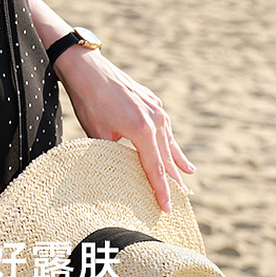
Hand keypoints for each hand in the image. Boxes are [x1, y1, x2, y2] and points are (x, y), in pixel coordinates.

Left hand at [51, 46, 194, 211]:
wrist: (87, 67)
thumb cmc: (89, 100)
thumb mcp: (98, 133)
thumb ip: (112, 154)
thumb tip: (117, 172)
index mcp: (142, 130)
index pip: (155, 169)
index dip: (161, 191)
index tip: (167, 209)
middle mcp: (155, 119)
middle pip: (167, 157)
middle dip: (174, 180)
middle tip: (183, 199)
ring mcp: (156, 108)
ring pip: (169, 141)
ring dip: (177, 160)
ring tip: (188, 175)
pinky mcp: (152, 100)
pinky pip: (165, 126)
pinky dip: (170, 140)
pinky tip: (174, 147)